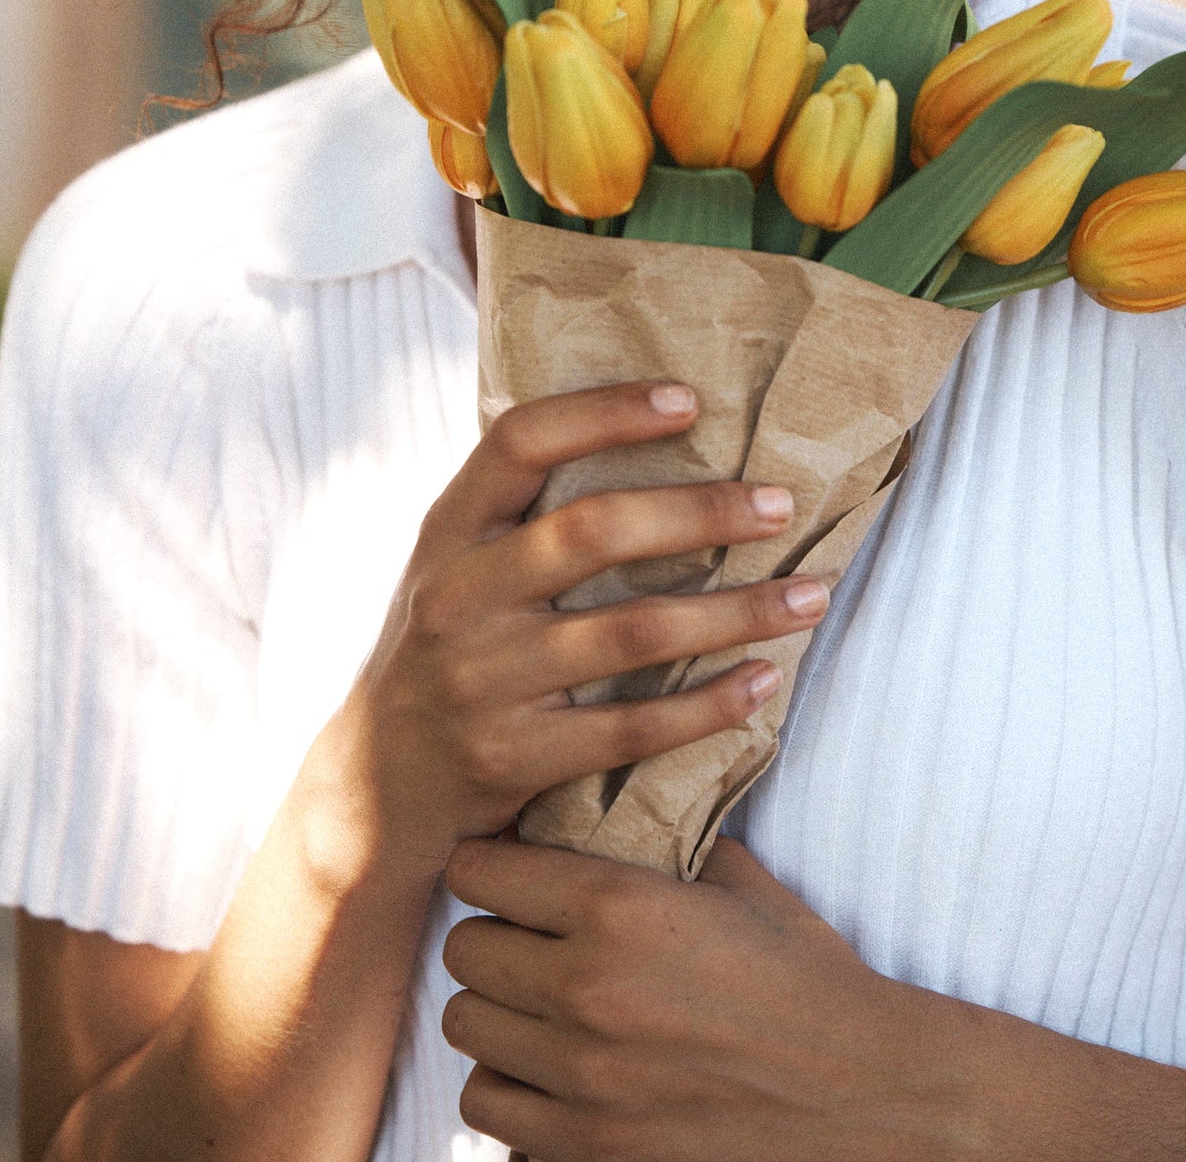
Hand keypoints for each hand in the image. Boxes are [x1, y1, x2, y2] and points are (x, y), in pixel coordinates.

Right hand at [336, 383, 828, 867]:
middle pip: (593, 531)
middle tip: (780, 504)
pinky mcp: (513, 758)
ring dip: (736, 612)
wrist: (375, 784)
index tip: (691, 400)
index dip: (604, 413)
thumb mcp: (453, 565)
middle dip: (700, 512)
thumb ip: (519, 512)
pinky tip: (764, 681)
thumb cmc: (446, 648)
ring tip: (810, 594)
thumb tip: (645, 432)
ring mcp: (484, 680)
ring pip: (633, 631)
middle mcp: (457, 596)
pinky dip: (710, 703)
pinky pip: (633, 727)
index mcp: (446, 531)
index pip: (519, 441)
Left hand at [442, 834, 982, 1161]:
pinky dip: (509, 1084)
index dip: (487, 867)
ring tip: (535, 1005)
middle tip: (527, 940)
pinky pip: (489, 1107)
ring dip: (495, 1011)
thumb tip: (612, 809)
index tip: (504, 872)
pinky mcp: (591, 1147)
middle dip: (491, 937)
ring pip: (465, 1026)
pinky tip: (547, 1068)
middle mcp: (586, 989)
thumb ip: (661, 845)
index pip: (479, 872)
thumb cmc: (806, 978)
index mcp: (617, 907)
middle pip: (463, 949)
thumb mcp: (736, 882)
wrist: (865, 1091)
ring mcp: (583, 1077)